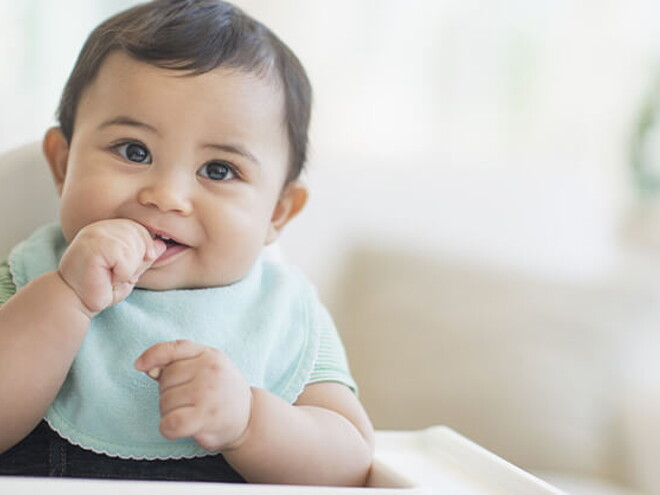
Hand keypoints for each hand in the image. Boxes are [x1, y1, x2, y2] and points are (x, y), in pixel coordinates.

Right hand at [58, 219, 165, 315]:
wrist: (74, 302)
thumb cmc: (99, 288)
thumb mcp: (128, 271)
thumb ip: (143, 258)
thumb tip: (161, 244)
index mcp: (107, 229)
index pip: (139, 228)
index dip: (144, 248)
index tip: (130, 270)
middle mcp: (100, 227)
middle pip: (140, 235)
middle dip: (136, 261)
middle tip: (117, 276)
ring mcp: (95, 234)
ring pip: (134, 248)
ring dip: (128, 270)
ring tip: (111, 277)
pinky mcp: (93, 245)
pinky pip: (125, 258)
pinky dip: (122, 274)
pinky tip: (107, 278)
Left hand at [134, 340, 252, 451]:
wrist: (250, 417)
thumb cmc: (222, 392)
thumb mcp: (207, 369)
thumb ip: (178, 365)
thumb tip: (147, 367)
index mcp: (209, 354)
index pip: (174, 348)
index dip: (152, 355)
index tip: (138, 365)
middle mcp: (210, 369)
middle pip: (165, 380)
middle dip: (169, 393)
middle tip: (189, 400)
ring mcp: (207, 392)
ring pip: (164, 402)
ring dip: (170, 412)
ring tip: (191, 412)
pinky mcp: (205, 416)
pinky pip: (169, 423)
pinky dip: (168, 428)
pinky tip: (180, 427)